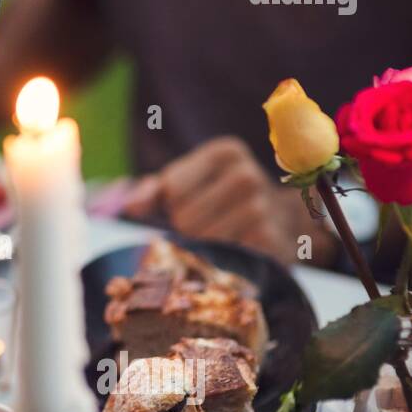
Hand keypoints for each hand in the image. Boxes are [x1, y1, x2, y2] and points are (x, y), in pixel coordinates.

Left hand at [121, 136, 337, 265]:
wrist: (282, 220)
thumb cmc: (221, 198)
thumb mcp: (188, 182)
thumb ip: (153, 190)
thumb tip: (130, 206)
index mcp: (225, 152)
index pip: (171, 189)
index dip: (171, 204)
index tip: (192, 202)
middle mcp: (248, 175)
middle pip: (183, 218)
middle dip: (186, 228)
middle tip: (208, 223)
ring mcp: (262, 208)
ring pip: (201, 241)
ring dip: (202, 246)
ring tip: (222, 235)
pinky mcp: (270, 240)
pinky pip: (222, 258)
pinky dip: (221, 259)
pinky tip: (235, 249)